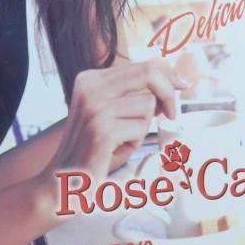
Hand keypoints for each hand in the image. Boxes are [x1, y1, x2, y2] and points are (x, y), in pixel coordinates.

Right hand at [41, 60, 187, 193]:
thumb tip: (171, 82)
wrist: (62, 180)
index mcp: (89, 79)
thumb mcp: (109, 113)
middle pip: (148, 73)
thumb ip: (131, 94)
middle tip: (172, 114)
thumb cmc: (91, 149)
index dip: (167, 75)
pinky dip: (135, 142)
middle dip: (168, 93)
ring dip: (143, 126)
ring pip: (148, 104)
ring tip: (122, 139)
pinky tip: (116, 150)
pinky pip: (140, 128)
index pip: (141, 65)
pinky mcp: (102, 130)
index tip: (182, 85)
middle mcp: (89, 88)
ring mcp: (94, 108)